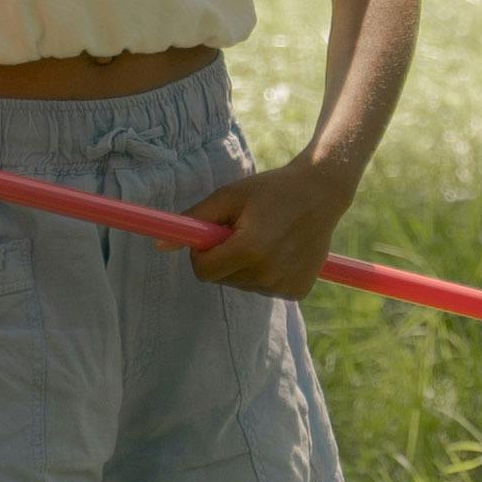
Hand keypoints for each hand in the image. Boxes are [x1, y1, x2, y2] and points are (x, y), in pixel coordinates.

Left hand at [183, 152, 351, 294]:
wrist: (322, 193)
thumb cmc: (270, 190)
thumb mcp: (229, 196)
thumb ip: (194, 220)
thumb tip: (160, 246)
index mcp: (248, 250)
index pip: (203, 271)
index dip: (202, 253)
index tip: (214, 235)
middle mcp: (267, 274)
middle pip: (222, 279)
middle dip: (224, 257)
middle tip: (245, 230)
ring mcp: (284, 285)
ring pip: (242, 284)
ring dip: (245, 265)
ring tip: (267, 236)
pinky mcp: (297, 291)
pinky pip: (264, 287)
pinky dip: (266, 272)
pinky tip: (282, 249)